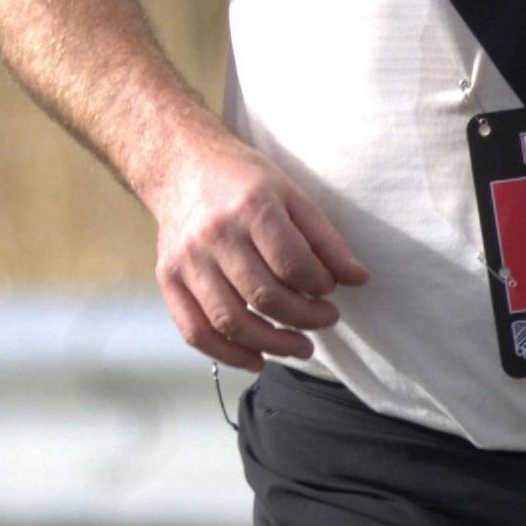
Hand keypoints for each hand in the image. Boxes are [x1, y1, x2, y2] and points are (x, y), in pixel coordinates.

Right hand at [143, 133, 370, 369]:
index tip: (330, 289)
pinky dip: (228, 355)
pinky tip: (257, 359)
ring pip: (231, 322)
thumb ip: (325, 239)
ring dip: (273, 345)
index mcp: (251, 207)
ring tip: (301, 347)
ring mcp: (187, 260)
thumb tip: (358, 279)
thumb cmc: (244, 182)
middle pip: (265, 297)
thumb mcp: (292, 195)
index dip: (321, 286)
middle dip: (305, 318)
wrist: (181, 166)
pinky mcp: (167, 279)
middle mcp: (215, 235)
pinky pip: (195, 331)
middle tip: (326, 319)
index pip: (293, 265)